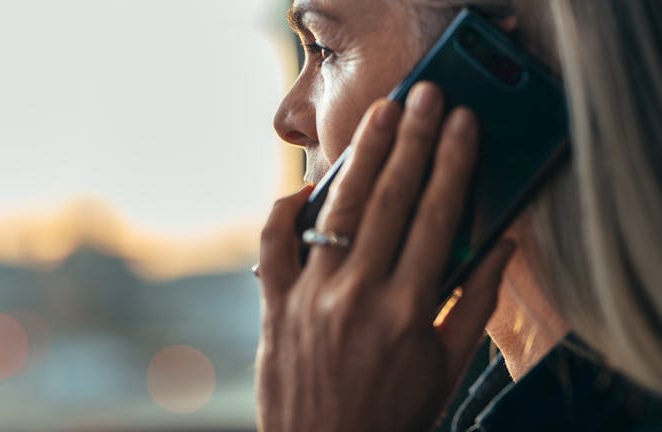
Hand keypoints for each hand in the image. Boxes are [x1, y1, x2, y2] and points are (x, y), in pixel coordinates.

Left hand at [256, 82, 515, 431]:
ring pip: (339, 210)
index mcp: (409, 311)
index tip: (463, 125)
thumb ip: (475, 306)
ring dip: (363, 156)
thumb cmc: (392, 417)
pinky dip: (285, 210)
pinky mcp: (276, 307)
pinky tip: (305, 186)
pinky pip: (273, 246)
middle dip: (413, 141)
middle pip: (392, 201)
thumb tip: (503, 249)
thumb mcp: (445, 369)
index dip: (454, 165)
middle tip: (426, 95)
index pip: (438, 220)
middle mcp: (360, 295)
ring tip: (382, 115)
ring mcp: (312, 297)